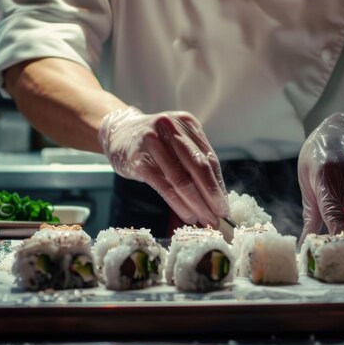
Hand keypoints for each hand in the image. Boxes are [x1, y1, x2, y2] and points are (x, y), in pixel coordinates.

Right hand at [99, 107, 228, 227]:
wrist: (118, 132)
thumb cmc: (154, 142)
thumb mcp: (176, 141)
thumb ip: (195, 160)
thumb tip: (218, 194)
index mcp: (186, 123)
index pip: (209, 159)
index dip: (219, 185)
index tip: (225, 206)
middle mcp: (171, 129)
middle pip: (198, 167)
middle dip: (212, 196)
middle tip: (220, 217)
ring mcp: (153, 143)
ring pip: (181, 180)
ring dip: (197, 204)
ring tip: (206, 220)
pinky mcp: (139, 161)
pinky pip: (164, 187)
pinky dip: (179, 204)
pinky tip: (188, 215)